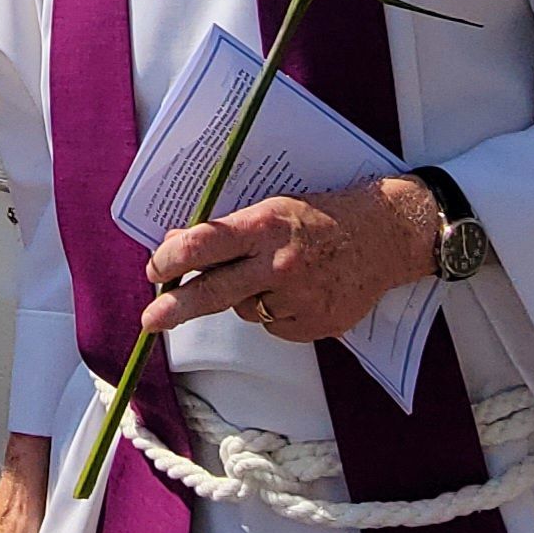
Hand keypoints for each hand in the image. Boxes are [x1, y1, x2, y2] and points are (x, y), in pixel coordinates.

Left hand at [140, 175, 438, 341]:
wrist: (384, 236)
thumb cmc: (321, 216)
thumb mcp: (270, 208)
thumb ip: (226, 230)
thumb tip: (178, 244)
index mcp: (265, 225)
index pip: (206, 244)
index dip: (172, 259)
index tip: (153, 269)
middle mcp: (280, 264)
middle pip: (215, 292)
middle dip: (175, 307)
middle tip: (149, 320)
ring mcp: (300, 298)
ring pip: (245, 309)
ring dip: (243, 298)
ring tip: (274, 274)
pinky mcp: (316, 324)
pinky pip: (275, 325)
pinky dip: (275, 312)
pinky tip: (296, 291)